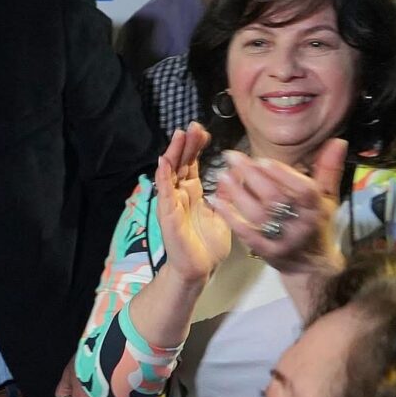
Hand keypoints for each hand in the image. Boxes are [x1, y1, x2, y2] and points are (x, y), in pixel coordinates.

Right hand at [156, 123, 230, 284]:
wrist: (199, 270)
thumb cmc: (207, 247)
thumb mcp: (222, 216)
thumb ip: (224, 196)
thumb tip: (232, 177)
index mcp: (192, 194)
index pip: (191, 164)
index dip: (196, 147)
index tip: (202, 132)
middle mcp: (180, 195)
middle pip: (181, 163)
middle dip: (186, 144)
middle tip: (193, 126)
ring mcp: (172, 203)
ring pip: (170, 172)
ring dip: (174, 153)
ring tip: (179, 135)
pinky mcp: (167, 213)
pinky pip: (164, 191)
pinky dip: (163, 175)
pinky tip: (164, 160)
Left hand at [212, 139, 345, 287]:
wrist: (311, 266)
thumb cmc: (316, 224)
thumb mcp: (327, 198)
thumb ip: (329, 169)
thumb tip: (338, 141)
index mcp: (317, 209)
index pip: (303, 191)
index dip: (283, 175)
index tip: (262, 159)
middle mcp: (301, 225)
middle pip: (276, 199)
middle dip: (252, 176)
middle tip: (232, 157)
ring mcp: (283, 240)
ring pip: (259, 215)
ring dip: (238, 193)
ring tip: (223, 174)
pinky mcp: (267, 252)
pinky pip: (246, 232)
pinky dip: (230, 215)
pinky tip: (216, 200)